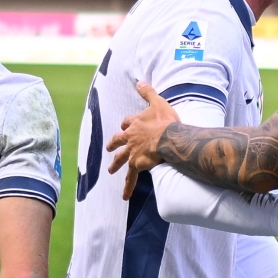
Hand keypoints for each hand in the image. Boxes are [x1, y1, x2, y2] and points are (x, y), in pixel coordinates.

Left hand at [112, 80, 181, 197]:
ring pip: (120, 159)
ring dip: (115, 164)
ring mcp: (132, 152)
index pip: (127, 123)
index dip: (126, 125)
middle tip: (110, 148)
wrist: (168, 137)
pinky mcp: (137, 164)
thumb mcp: (157, 102)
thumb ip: (148, 92)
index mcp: (135, 124)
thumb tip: (140, 81)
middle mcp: (130, 138)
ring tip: (110, 170)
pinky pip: (131, 178)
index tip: (125, 125)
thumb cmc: (165, 121)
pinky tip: (124, 196)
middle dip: (114, 144)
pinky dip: (127, 187)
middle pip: (119, 141)